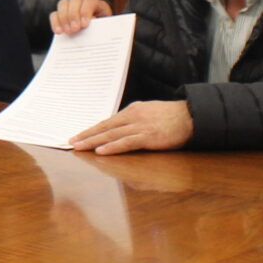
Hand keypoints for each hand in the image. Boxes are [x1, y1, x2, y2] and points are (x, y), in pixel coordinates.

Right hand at [49, 0, 112, 35]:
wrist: (94, 35)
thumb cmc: (101, 32)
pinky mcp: (61, 13)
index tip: (84, 24)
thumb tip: (91, 33)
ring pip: (63, 4)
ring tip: (67, 31)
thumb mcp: (103, 30)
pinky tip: (58, 32)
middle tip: (74, 29)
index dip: (86, 11)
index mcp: (98, 5)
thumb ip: (99, 29)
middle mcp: (83, 2)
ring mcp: (71, 6)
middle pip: (75, 0)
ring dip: (64, 18)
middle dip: (73, 15)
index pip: (90, 1)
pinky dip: (55, 22)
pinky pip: (55, 13)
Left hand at [69, 99, 193, 154]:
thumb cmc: (172, 117)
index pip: (107, 122)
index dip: (92, 129)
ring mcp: (140, 127)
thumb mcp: (150, 114)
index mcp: (133, 111)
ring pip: (111, 135)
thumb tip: (121, 130)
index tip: (79, 135)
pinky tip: (100, 151)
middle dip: (86, 135)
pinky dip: (112, 147)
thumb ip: (135, 121)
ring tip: (79, 147)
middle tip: (71, 141)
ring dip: (93, 142)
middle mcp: (133, 117)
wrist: (192, 116)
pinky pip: (126, 143)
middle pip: (105, 127)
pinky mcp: (149, 137)